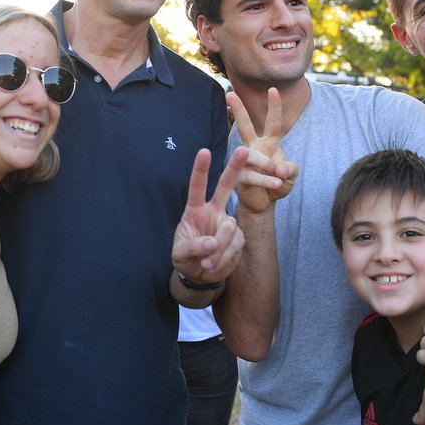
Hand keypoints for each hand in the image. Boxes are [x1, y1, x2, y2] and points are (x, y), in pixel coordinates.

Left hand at [172, 146, 249, 287]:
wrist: (200, 274)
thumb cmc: (186, 258)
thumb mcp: (180, 254)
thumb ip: (193, 247)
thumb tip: (213, 243)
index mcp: (195, 210)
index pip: (197, 187)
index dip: (200, 170)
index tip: (204, 151)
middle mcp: (213, 212)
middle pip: (225, 186)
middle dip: (234, 168)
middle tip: (244, 149)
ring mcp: (227, 224)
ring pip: (229, 228)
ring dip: (218, 250)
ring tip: (206, 263)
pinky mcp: (238, 238)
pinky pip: (235, 245)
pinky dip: (224, 259)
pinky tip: (214, 265)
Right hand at [227, 89, 297, 214]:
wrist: (264, 203)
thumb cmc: (278, 183)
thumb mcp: (291, 176)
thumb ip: (291, 170)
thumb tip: (279, 168)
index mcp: (269, 143)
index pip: (273, 122)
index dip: (274, 106)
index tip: (273, 89)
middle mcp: (254, 147)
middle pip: (245, 126)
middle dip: (238, 110)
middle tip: (230, 93)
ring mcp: (244, 161)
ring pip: (249, 154)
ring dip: (265, 163)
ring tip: (278, 174)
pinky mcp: (238, 176)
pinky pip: (251, 175)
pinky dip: (265, 180)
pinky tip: (277, 184)